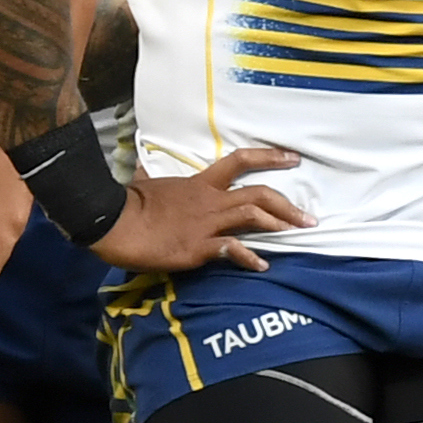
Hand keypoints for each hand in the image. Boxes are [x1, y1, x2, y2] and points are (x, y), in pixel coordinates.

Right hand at [89, 142, 306, 272]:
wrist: (114, 222)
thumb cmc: (129, 203)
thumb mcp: (144, 183)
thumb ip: (150, 175)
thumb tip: (141, 164)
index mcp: (199, 184)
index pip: (239, 162)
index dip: (270, 157)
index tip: (293, 158)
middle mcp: (209, 201)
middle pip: (258, 194)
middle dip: (287, 205)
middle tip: (308, 217)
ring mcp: (206, 224)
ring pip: (252, 217)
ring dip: (278, 226)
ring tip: (296, 235)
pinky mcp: (198, 247)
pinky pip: (232, 250)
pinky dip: (250, 258)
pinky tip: (262, 265)